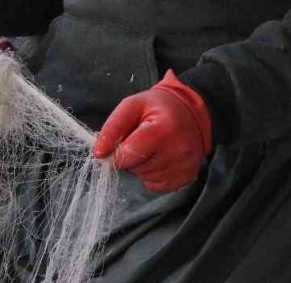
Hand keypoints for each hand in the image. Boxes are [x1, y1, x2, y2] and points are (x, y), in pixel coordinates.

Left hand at [92, 70, 212, 191]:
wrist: (191, 113)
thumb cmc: (158, 107)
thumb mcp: (132, 105)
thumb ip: (113, 127)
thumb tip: (99, 154)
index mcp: (163, 130)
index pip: (128, 154)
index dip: (118, 150)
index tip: (122, 141)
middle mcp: (178, 151)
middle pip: (136, 167)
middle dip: (131, 156)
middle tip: (142, 139)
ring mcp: (184, 166)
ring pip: (145, 177)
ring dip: (142, 165)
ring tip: (153, 147)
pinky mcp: (187, 177)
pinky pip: (156, 185)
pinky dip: (153, 173)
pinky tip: (160, 157)